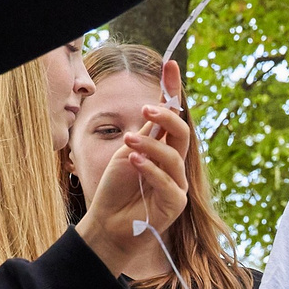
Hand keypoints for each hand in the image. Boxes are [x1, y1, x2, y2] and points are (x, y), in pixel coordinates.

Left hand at [76, 100, 190, 269]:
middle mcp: (175, 165)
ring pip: (172, 156)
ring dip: (149, 146)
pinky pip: (166, 181)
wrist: (107, 224)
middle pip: (182, 133)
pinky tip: (134, 161)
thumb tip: (156, 106)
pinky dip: (149, 169)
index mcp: (165, 149)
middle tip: (145, 111)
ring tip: (127, 142)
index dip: (172, 90)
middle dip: (166, 118)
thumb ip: (145, 134)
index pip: (173, 116)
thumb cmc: (116, 189)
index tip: (169, 64)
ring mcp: (178, 185)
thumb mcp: (127, 153)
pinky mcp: (175, 204)